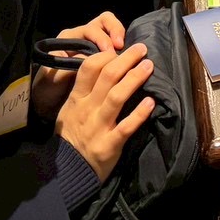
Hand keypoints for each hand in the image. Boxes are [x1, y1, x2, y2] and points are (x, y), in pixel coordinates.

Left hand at [31, 11, 127, 119]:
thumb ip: (68, 67)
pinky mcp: (101, 59)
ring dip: (120, 38)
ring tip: (127, 53)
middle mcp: (81, 38)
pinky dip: (122, 52)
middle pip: (104, 23)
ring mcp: (92, 47)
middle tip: (121, 46)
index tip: (110, 52)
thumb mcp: (53, 79)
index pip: (91, 29)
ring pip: (111, 31)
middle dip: (115, 31)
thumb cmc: (47, 89)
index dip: (102, 38)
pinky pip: (114, 48)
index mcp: (69, 39)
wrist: (47, 104)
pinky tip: (126, 63)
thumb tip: (88, 59)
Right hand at [55, 42, 155, 180]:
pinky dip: (138, 114)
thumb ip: (84, 89)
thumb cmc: (72, 135)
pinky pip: (125, 127)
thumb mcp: (70, 109)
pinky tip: (151, 102)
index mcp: (77, 98)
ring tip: (148, 67)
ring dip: (134, 79)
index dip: (106, 54)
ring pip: (116, 97)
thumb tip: (104, 66)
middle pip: (107, 76)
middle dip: (126, 59)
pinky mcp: (109, 145)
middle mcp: (87, 109)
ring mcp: (98, 127)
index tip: (120, 49)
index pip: (89, 68)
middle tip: (142, 49)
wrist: (68, 170)